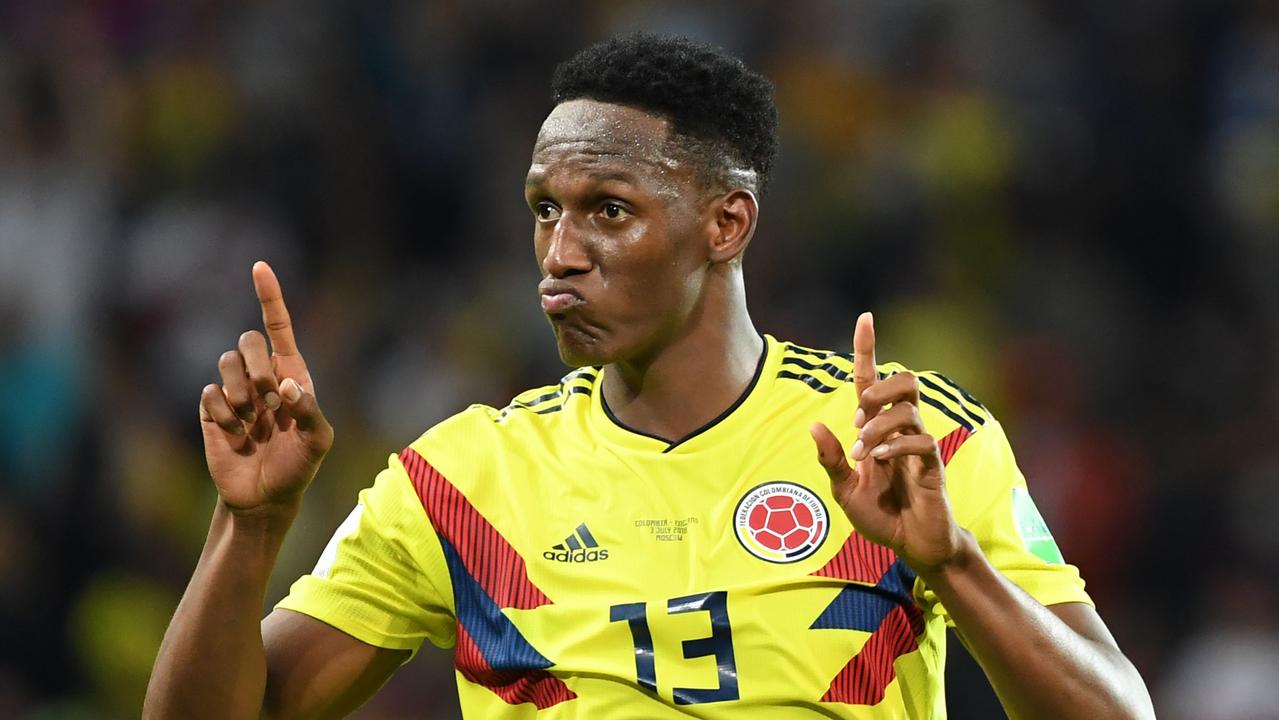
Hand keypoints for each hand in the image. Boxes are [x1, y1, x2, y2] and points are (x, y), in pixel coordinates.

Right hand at [198, 261, 332, 514]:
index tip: (259, 266)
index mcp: (292, 374)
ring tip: (253, 422)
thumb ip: (309, 410)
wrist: (266, 497)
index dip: (270, 296)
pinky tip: (237, 436)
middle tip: (270, 402)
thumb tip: (287, 385)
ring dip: (242, 393)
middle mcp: (262, 376)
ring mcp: (236, 392)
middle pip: (249, 340)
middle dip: (258, 367)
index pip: (279, 327)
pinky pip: (211, 394)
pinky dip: (226, 415)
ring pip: (225, 362)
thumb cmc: (299, 467)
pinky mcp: (213, 409)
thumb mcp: (318, 442)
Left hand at [810, 312, 963, 570]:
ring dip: (879, 424)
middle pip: (903, 380)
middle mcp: (901, 429)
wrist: (911, 545)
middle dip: (877, 389)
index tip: (865, 318)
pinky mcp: (932, 465)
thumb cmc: (881, 515)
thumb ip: (831, 460)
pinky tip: (880, 462)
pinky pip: (920, 440)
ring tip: (865, 451)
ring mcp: (919, 444)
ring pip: (909, 407)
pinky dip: (895, 446)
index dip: (868, 349)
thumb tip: (814, 426)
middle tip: (858, 418)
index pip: (872, 379)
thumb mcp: (844, 490)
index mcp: (876, 428)